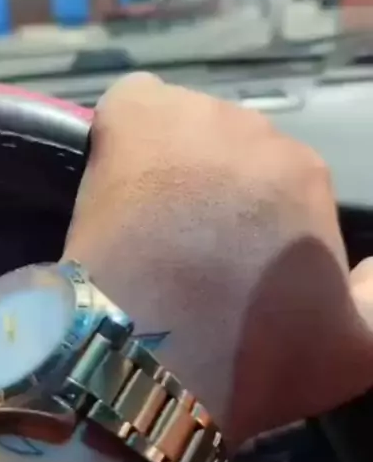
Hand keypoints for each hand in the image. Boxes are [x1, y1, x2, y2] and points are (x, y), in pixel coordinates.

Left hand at [64, 72, 372, 447]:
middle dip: (209, 193)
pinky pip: (135, 104)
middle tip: (180, 251)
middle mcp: (259, 134)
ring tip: (142, 224)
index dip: (248, 225)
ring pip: (183, 129)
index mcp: (308, 178)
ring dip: (169, 166)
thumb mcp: (359, 348)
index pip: (279, 185)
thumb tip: (369, 267)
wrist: (154, 354)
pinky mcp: (135, 114)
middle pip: (230, 154)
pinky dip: (124, 134)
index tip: (224, 266)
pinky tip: (114, 175)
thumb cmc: (252, 357)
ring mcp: (195, 118)